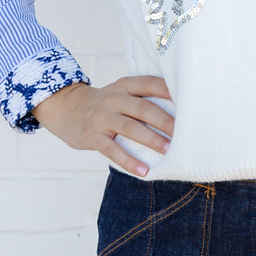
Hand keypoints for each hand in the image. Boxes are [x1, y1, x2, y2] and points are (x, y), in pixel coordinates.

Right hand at [28, 74, 173, 175]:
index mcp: (124, 86)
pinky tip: (143, 171)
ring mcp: (101, 117)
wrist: (65, 108)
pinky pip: (112, 150)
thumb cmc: (105, 104)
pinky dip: (129, 161)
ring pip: (129, 128)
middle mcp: (113, 99)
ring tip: (168, 151)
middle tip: (184, 133)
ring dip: (151, 139)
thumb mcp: (120, 93)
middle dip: (164, 120)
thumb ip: (142, 98)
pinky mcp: (92, 136)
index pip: (149, 84)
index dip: (169, 91)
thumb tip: (180, 113)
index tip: (189, 101)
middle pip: (142, 108)